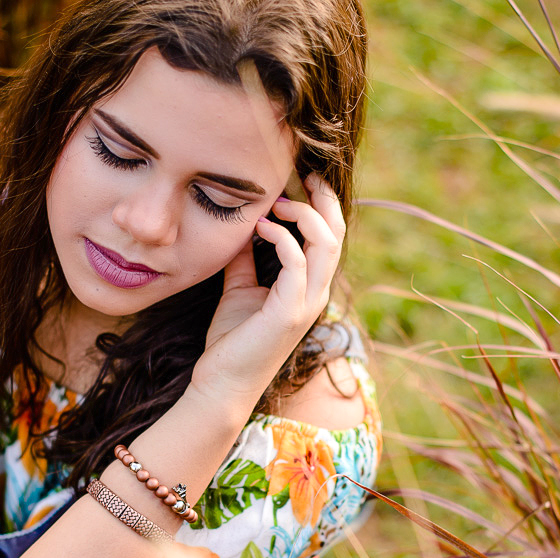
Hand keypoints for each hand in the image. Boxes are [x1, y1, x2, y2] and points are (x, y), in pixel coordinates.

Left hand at [192, 173, 345, 402]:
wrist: (222, 382)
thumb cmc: (232, 339)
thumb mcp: (239, 287)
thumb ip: (246, 258)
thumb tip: (242, 225)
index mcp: (309, 286)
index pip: (330, 236)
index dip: (321, 204)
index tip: (299, 178)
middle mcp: (316, 293)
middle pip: (337, 234)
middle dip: (323, 200)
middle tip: (301, 174)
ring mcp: (307, 304)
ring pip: (327, 245)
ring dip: (304, 215)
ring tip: (277, 201)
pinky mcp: (289, 313)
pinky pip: (297, 263)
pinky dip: (282, 237)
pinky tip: (260, 226)